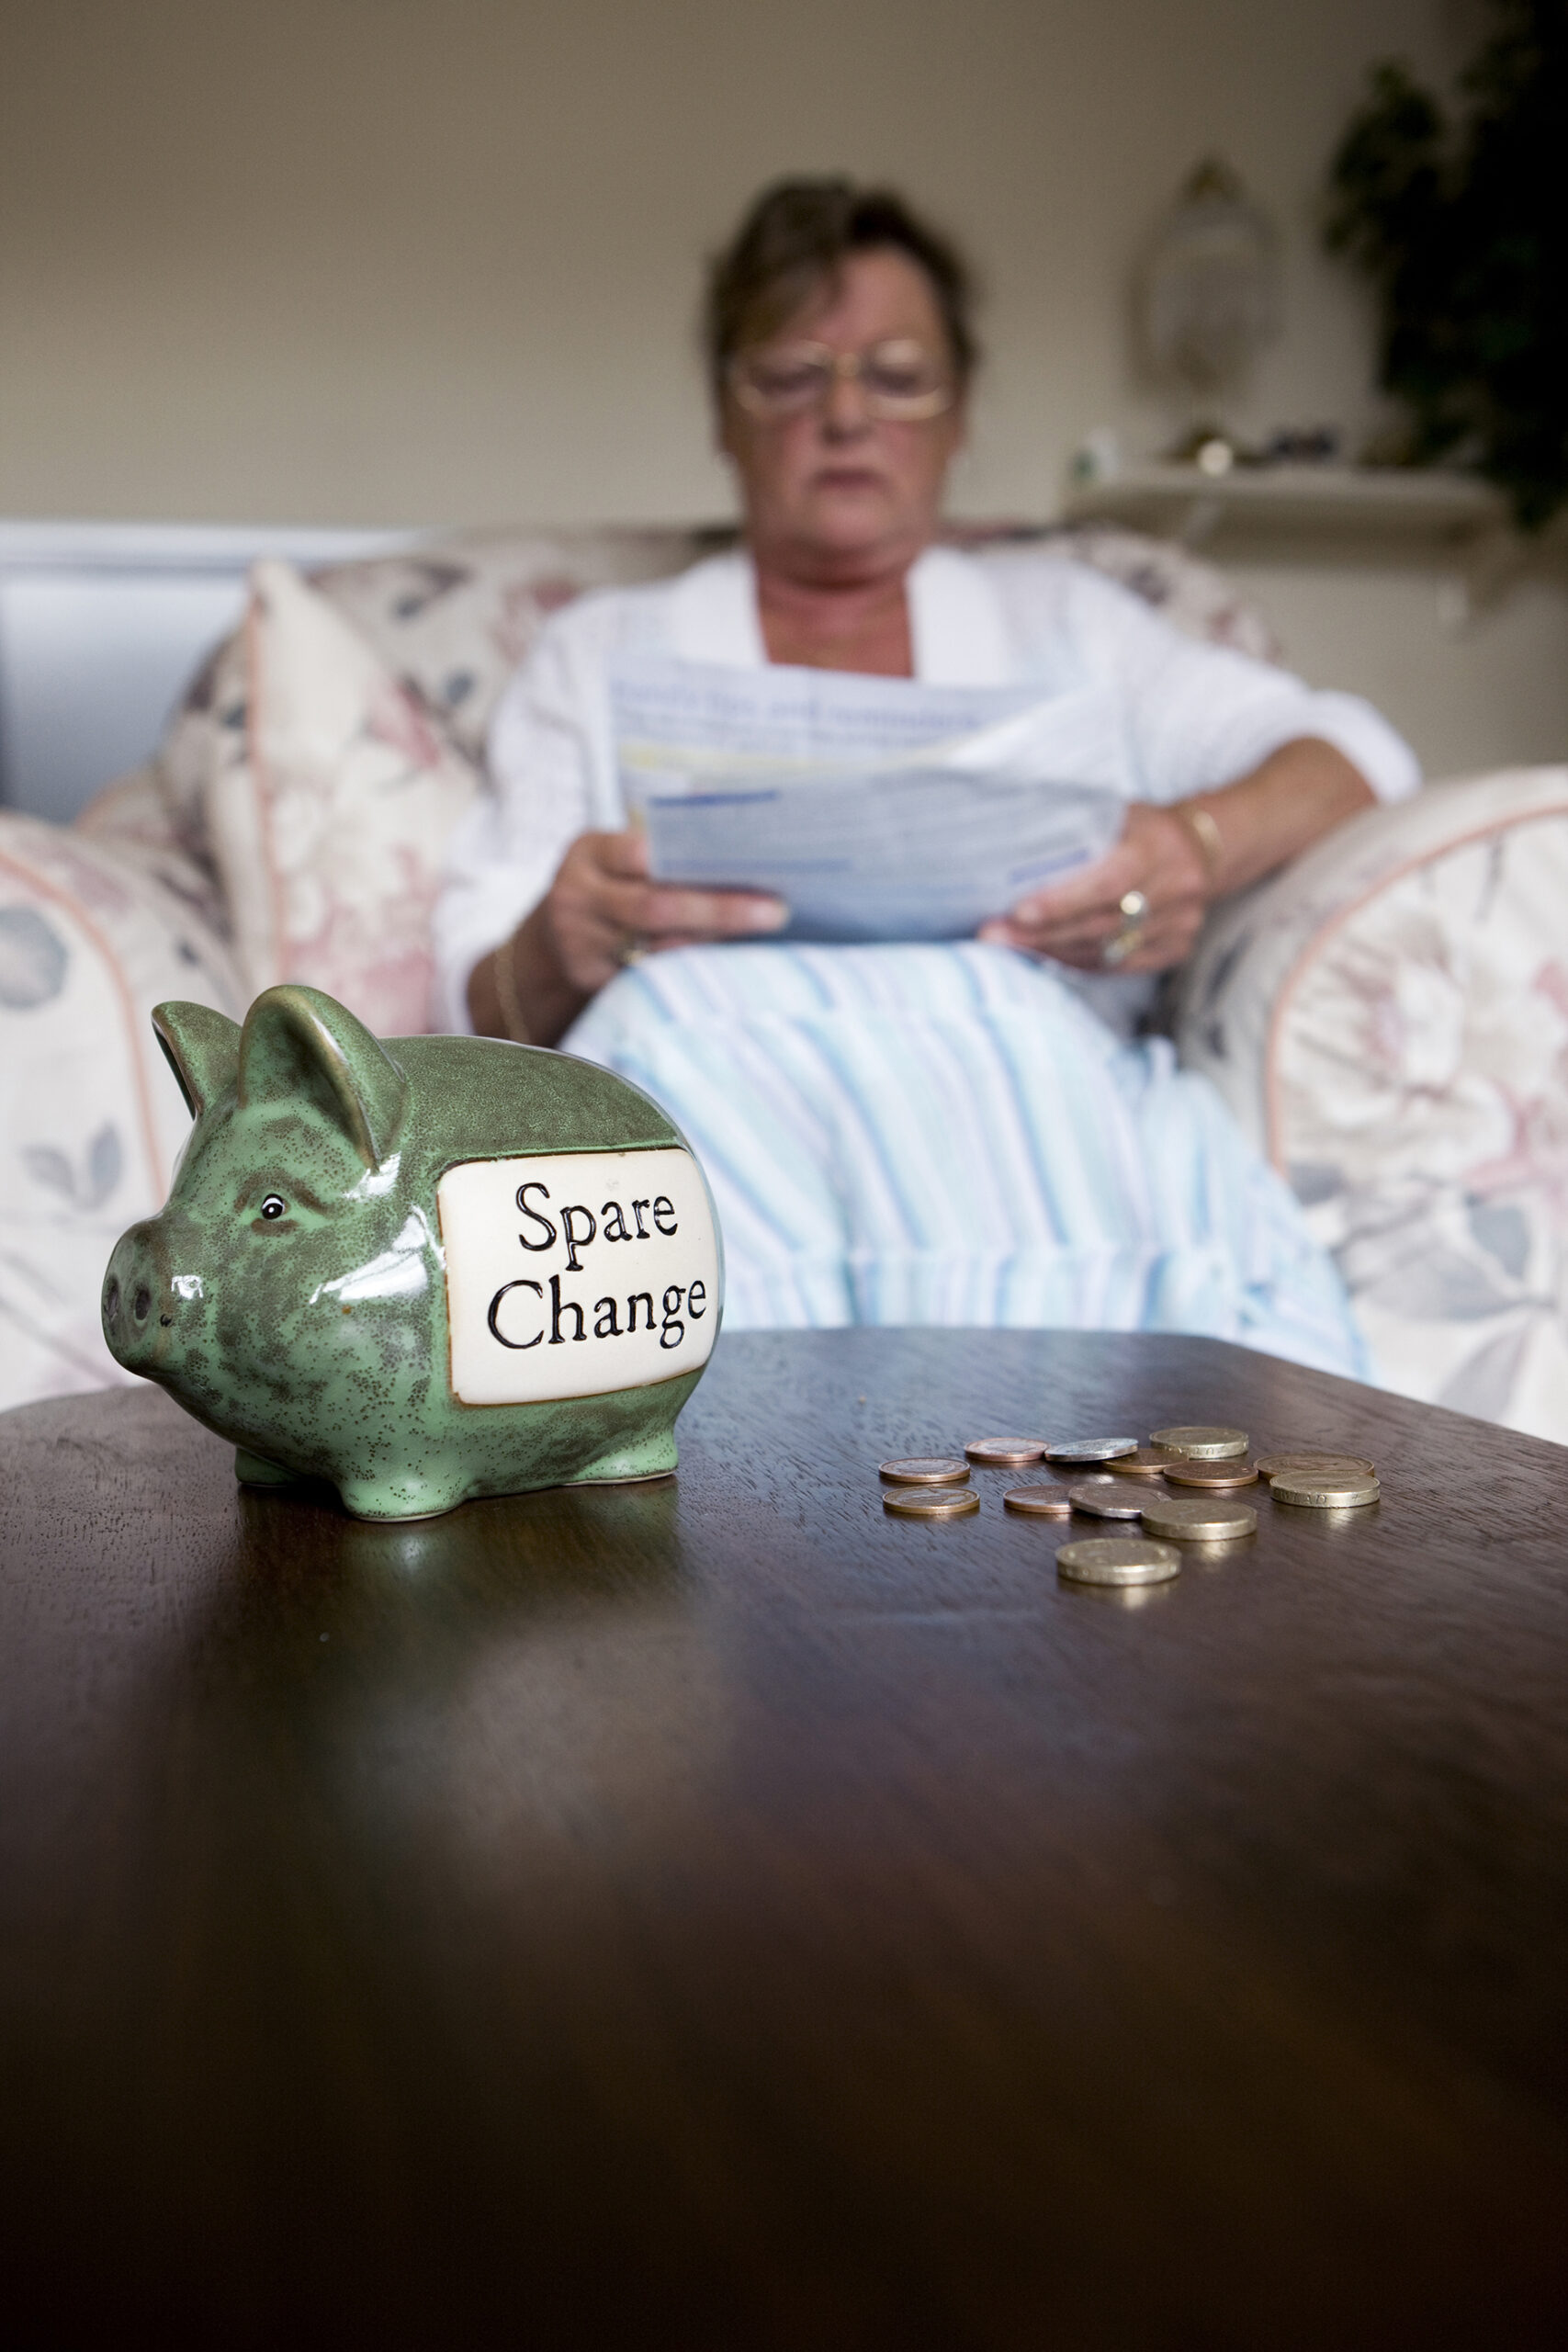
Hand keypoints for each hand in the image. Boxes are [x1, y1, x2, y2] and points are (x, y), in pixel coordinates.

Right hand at [537, 828, 787, 997]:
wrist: (549, 949)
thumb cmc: (606, 889)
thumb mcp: (616, 857)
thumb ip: (662, 845)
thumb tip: (737, 824)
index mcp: (587, 853)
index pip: (639, 853)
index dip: (690, 859)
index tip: (745, 861)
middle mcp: (577, 897)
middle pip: (655, 907)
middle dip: (720, 909)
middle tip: (775, 910)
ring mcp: (581, 945)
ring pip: (658, 948)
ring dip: (715, 941)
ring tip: (764, 929)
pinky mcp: (592, 983)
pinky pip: (653, 978)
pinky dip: (693, 968)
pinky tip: (731, 960)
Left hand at [977, 803, 1209, 973]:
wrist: (1207, 847)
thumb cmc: (1145, 827)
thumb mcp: (1121, 813)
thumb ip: (1079, 828)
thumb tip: (1012, 840)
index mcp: (1159, 846)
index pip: (1109, 881)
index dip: (1064, 901)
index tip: (1019, 912)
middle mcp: (1177, 888)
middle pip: (1101, 923)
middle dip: (1042, 933)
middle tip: (994, 936)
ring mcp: (1181, 923)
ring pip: (1107, 950)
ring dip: (1054, 951)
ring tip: (1010, 948)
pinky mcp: (1177, 948)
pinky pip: (1120, 966)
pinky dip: (1080, 963)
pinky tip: (1046, 957)